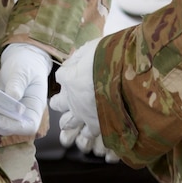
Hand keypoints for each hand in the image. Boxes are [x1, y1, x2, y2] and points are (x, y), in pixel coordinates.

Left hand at [0, 43, 51, 135]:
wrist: (21, 63)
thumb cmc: (27, 66)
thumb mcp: (24, 71)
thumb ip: (18, 83)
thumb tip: (13, 96)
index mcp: (34, 111)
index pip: (26, 126)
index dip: (11, 125)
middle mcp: (21, 118)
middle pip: (5, 128)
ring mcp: (8, 117)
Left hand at [49, 38, 118, 162]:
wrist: (124, 76)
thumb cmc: (109, 58)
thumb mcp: (92, 48)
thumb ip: (82, 55)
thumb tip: (76, 60)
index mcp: (69, 78)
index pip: (61, 77)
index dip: (67, 75)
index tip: (73, 73)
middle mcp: (72, 98)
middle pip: (57, 104)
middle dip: (60, 103)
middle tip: (67, 101)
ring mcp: (83, 113)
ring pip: (68, 124)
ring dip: (69, 123)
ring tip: (73, 123)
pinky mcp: (97, 125)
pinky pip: (88, 134)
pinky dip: (90, 133)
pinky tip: (94, 132)